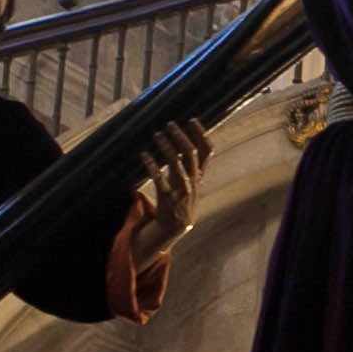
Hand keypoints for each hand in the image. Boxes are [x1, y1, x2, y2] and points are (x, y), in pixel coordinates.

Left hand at [128, 118, 210, 264]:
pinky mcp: (167, 199)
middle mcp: (193, 182)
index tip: (192, 120)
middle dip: (181, 136)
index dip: (202, 134)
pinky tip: (145, 155)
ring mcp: (181, 191)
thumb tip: (185, 145)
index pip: (207, 152)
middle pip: (191, 154)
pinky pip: (160, 180)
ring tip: (157, 135)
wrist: (172, 231)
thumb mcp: (190, 185)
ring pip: (177, 164)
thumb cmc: (179, 204)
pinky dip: (152, 166)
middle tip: (169, 124)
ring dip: (167, 147)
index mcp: (199, 177)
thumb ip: (190, 168)